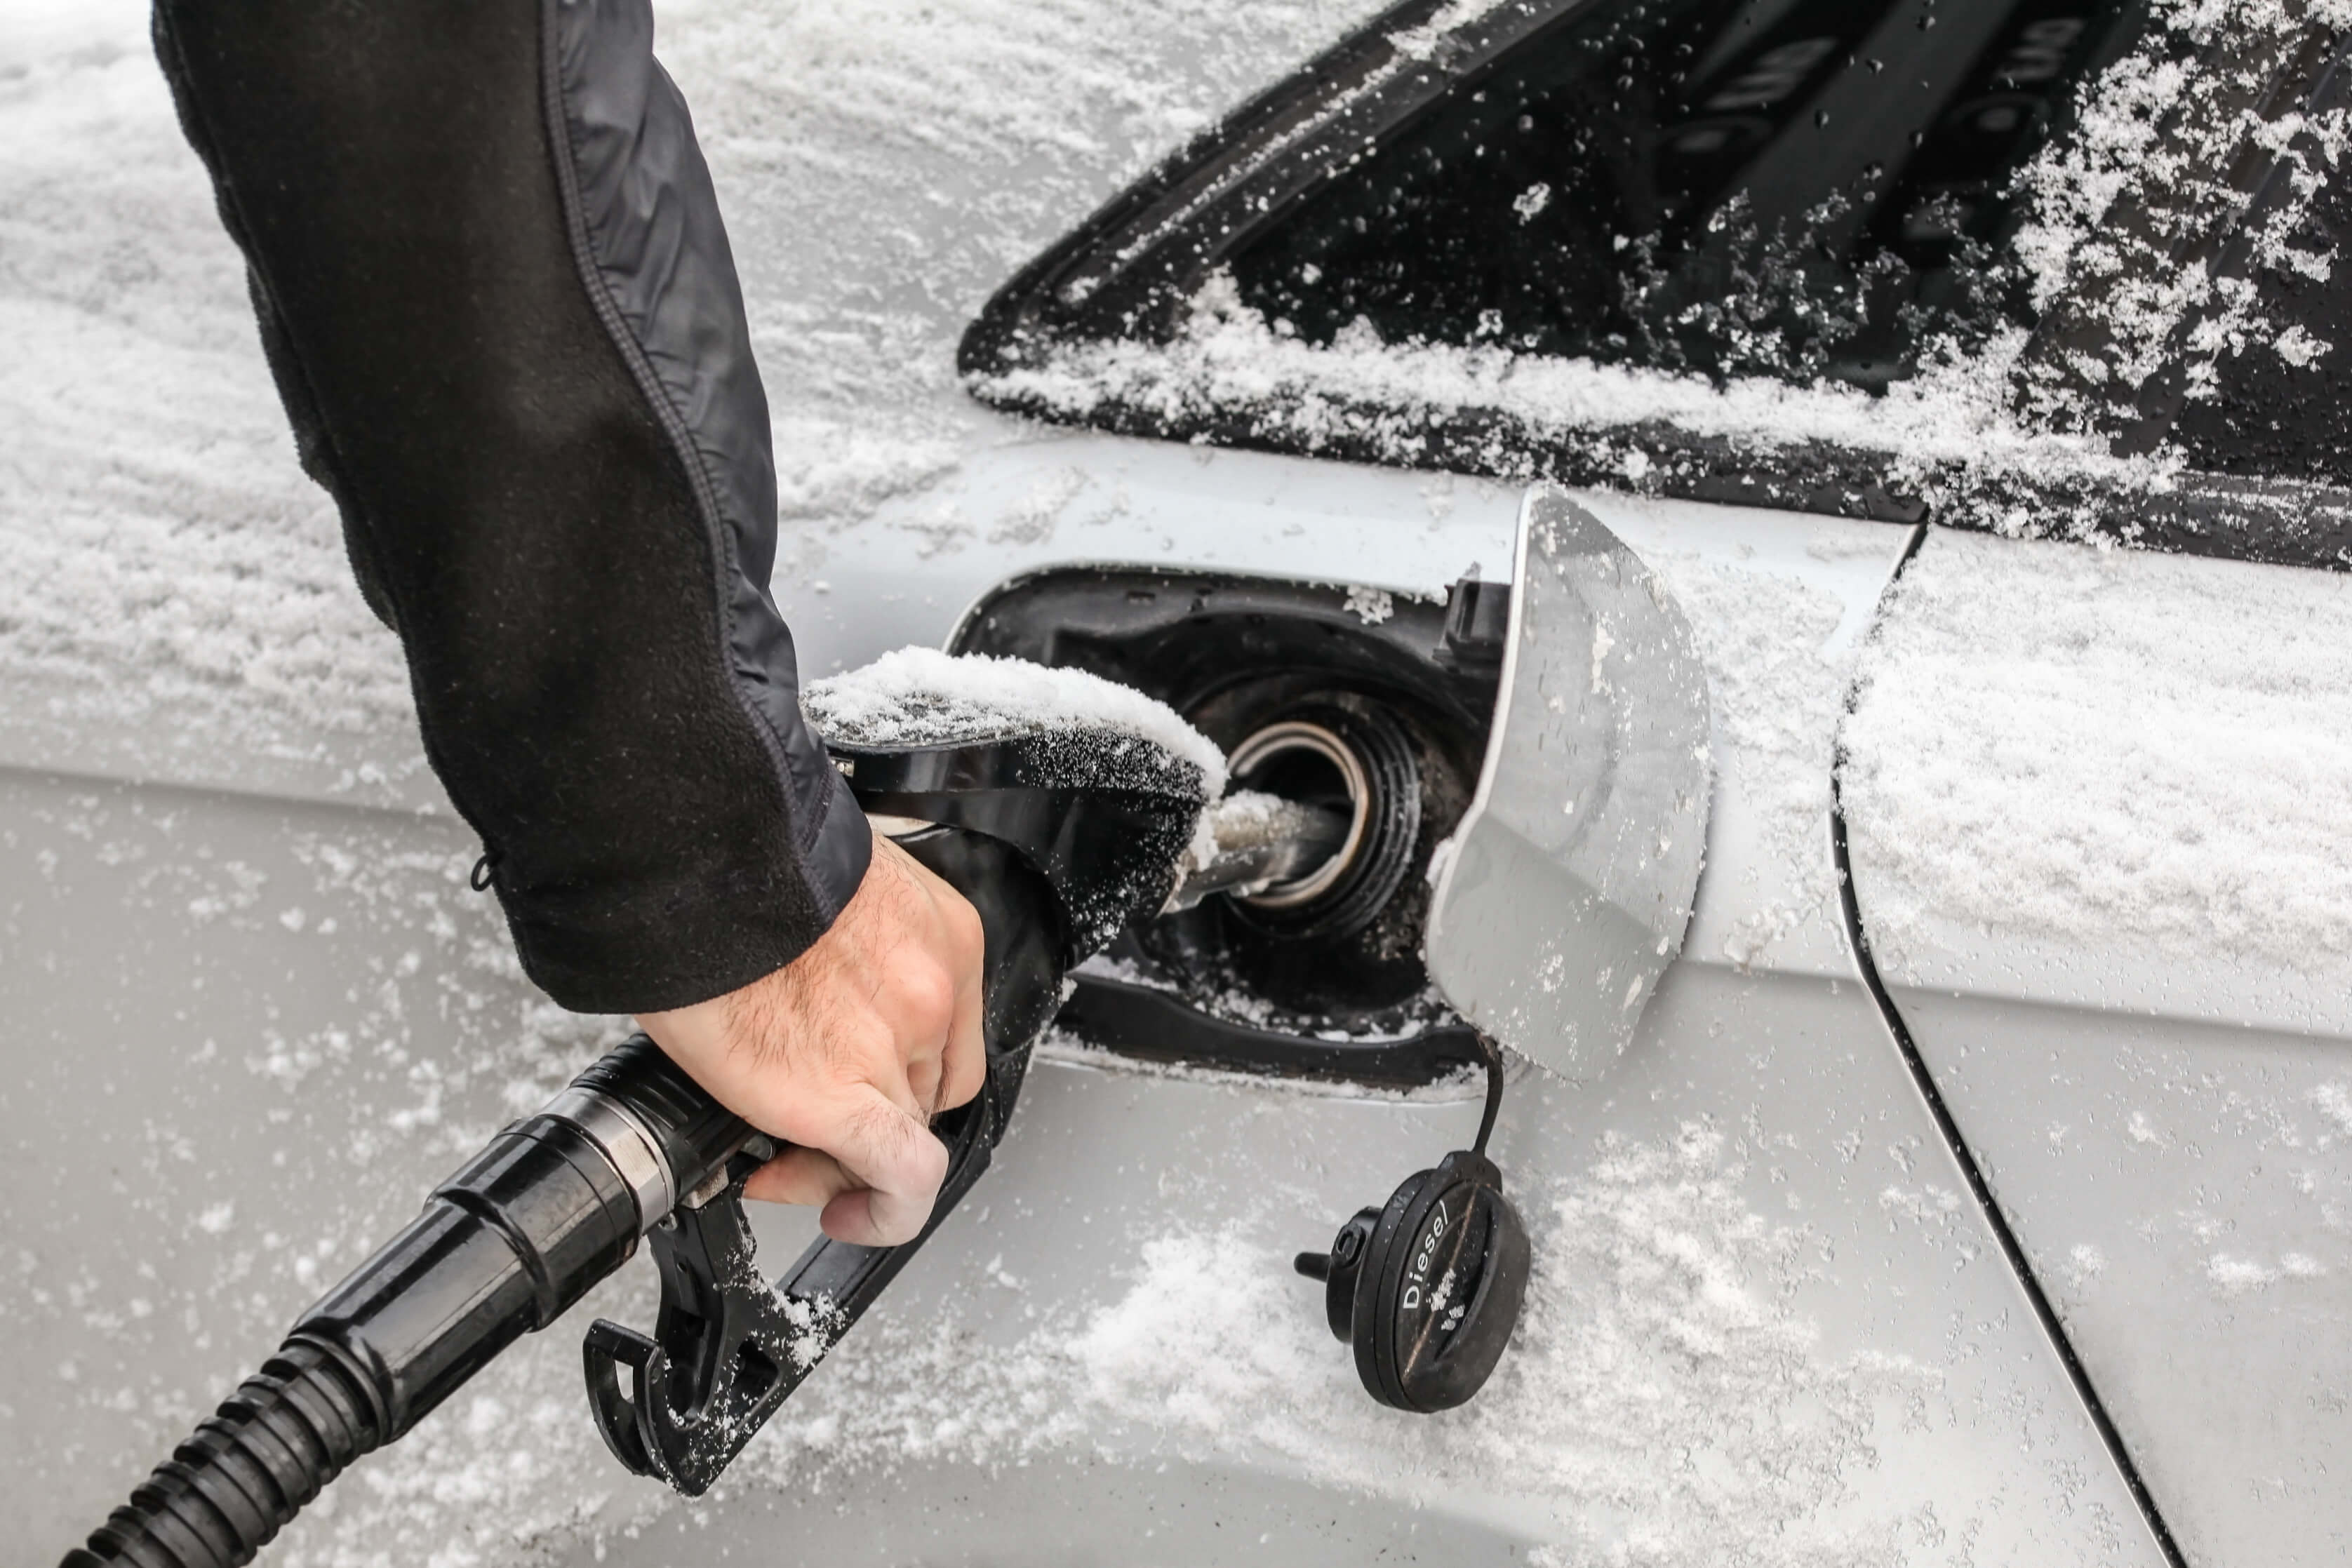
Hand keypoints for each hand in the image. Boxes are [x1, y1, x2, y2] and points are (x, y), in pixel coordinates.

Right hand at [636, 831, 986, 1245]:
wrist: (690, 869)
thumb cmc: (732, 871)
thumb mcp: (826, 901)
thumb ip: (845, 957)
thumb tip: (803, 1003)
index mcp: (936, 935)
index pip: (945, 1034)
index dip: (897, 1074)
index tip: (852, 1084)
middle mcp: (931, 991)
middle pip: (924, 1090)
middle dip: (869, 1120)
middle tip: (806, 1131)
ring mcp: (898, 1045)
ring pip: (908, 1138)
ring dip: (851, 1163)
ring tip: (791, 1164)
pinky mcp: (850, 1097)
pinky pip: (903, 1179)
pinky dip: (885, 1213)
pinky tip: (845, 1216)